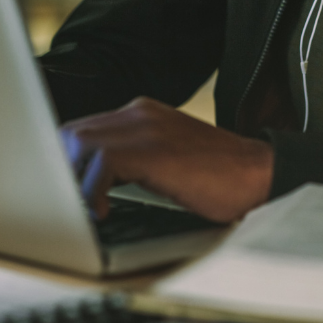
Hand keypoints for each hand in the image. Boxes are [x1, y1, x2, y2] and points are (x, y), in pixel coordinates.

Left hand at [59, 97, 273, 222]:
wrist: (259, 174)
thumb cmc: (218, 176)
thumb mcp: (168, 158)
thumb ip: (134, 158)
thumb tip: (94, 182)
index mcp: (143, 112)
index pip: (85, 128)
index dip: (68, 158)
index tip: (64, 186)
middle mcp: (140, 112)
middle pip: (75, 132)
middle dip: (63, 169)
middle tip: (66, 201)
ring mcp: (147, 127)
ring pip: (81, 142)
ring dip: (74, 179)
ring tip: (84, 207)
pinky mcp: (154, 149)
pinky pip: (102, 161)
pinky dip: (93, 189)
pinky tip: (104, 211)